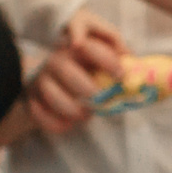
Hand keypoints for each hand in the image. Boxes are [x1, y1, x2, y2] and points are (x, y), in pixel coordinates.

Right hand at [23, 11, 127, 135]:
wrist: (52, 76)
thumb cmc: (86, 66)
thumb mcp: (102, 57)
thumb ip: (118, 61)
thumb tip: (139, 72)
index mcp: (76, 48)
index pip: (89, 47)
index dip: (106, 60)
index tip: (120, 75)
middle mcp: (56, 60)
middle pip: (66, 69)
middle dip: (86, 88)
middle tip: (100, 100)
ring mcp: (42, 79)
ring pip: (50, 93)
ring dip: (70, 108)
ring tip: (85, 115)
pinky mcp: (32, 97)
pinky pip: (38, 112)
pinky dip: (54, 123)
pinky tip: (68, 125)